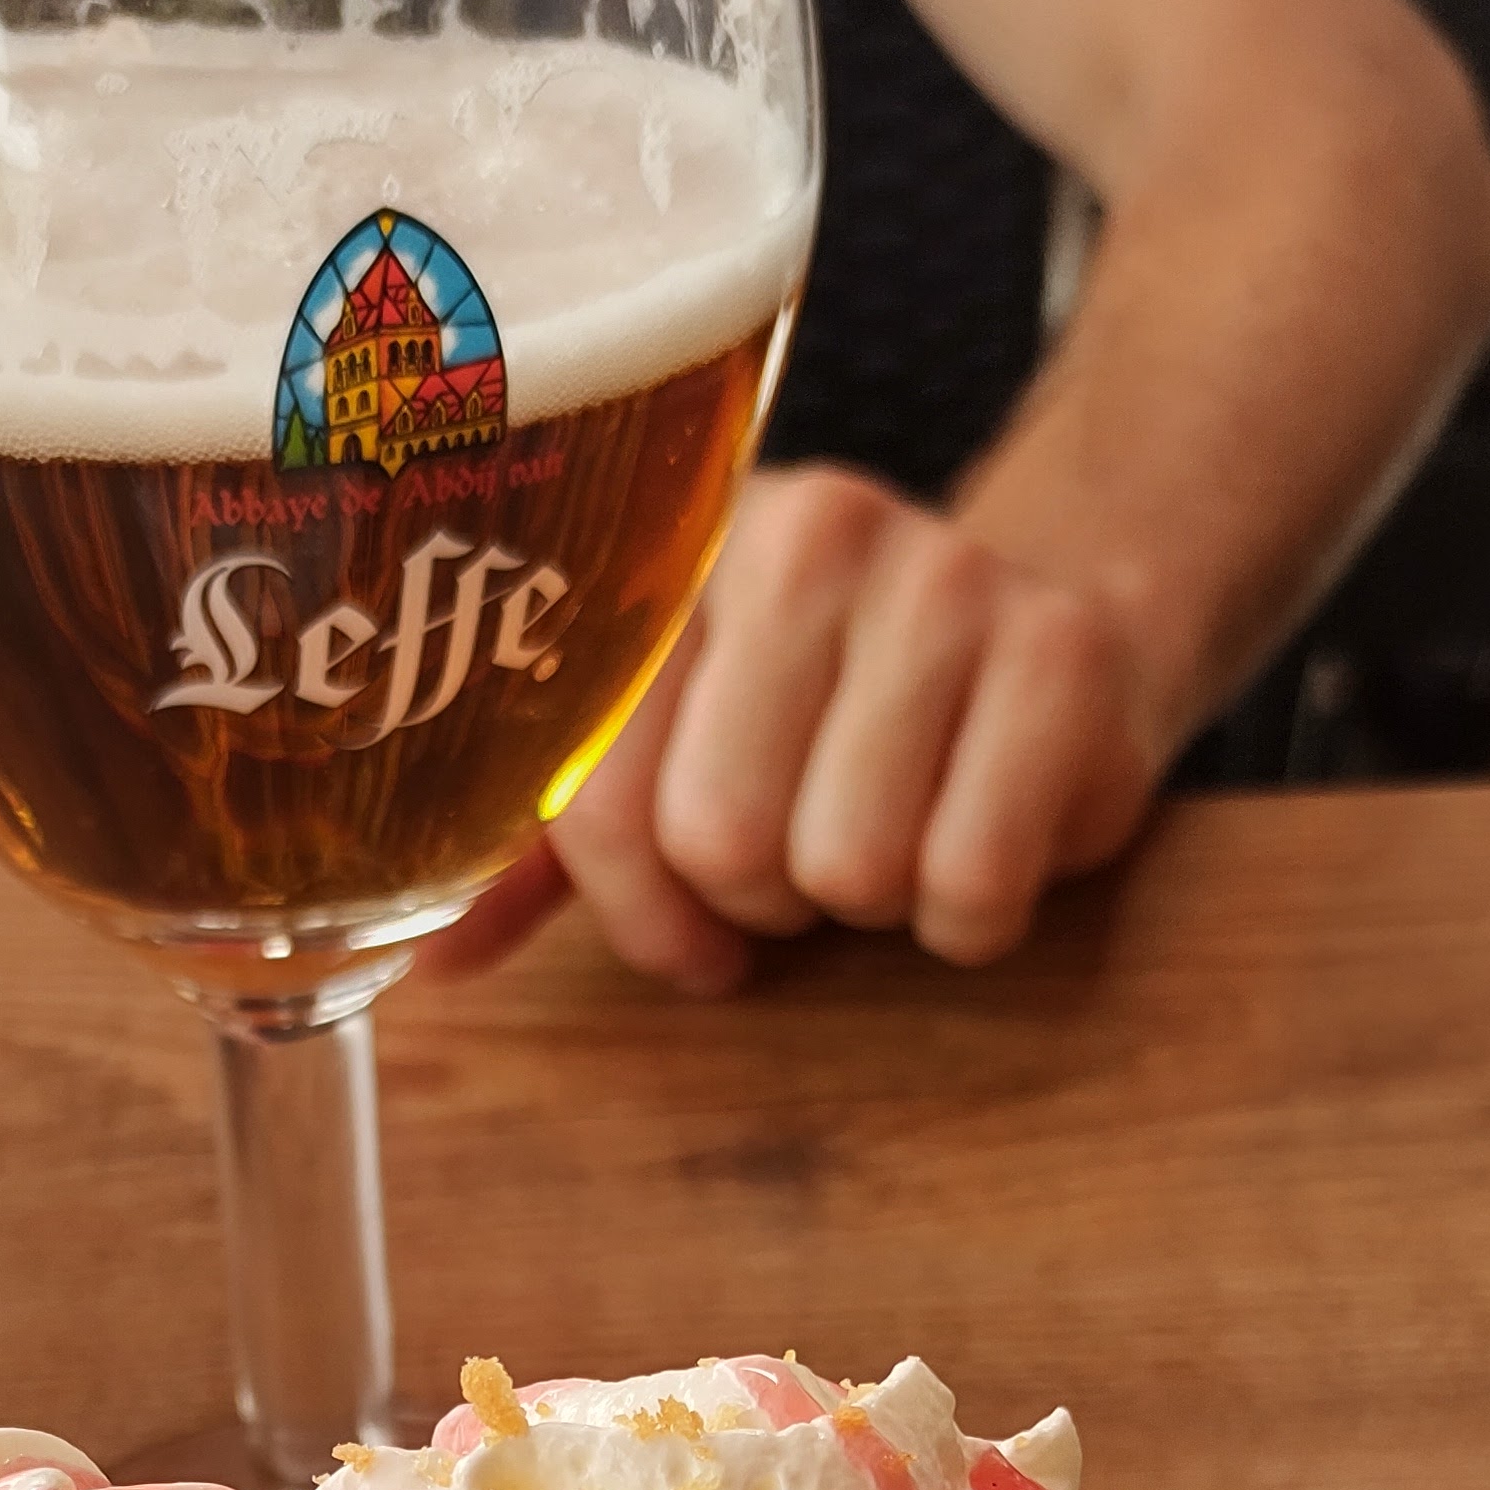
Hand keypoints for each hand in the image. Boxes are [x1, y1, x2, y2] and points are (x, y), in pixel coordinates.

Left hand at [429, 463, 1175, 995]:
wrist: (1062, 629)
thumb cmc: (831, 716)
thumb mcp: (672, 754)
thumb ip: (540, 842)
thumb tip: (424, 959)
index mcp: (679, 550)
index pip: (593, 786)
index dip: (637, 904)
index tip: (688, 931)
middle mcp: (809, 530)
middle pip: (720, 838)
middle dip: (760, 896)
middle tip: (807, 854)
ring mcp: (949, 577)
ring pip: (846, 866)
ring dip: (869, 901)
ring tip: (896, 828)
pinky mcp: (1066, 655)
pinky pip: (970, 880)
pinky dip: (968, 914)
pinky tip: (978, 840)